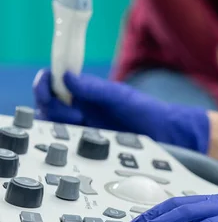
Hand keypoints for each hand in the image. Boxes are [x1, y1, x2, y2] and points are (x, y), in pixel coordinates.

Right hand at [33, 69, 210, 152]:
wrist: (168, 135)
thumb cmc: (148, 111)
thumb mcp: (120, 97)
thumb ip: (95, 89)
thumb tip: (67, 77)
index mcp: (87, 91)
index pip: (55, 81)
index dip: (46, 83)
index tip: (49, 87)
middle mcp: (82, 108)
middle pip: (49, 104)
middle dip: (51, 106)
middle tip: (74, 114)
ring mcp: (84, 126)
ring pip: (54, 124)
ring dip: (57, 124)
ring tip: (81, 125)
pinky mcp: (88, 144)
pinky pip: (68, 141)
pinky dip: (66, 139)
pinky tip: (81, 139)